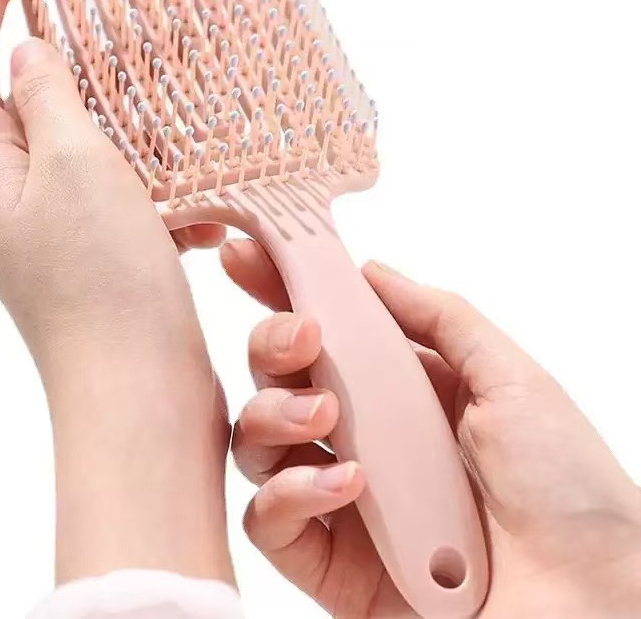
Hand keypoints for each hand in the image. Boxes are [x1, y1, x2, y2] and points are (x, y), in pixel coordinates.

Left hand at [0, 0, 223, 371]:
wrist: (140, 394)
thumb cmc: (104, 287)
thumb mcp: (75, 168)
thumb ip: (47, 99)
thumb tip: (27, 56)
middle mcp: (4, 201)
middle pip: (14, 100)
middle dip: (52, 49)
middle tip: (94, 5)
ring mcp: (51, 231)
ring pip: (76, 146)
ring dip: (113, 116)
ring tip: (158, 93)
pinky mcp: (95, 255)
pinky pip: (117, 192)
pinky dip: (151, 180)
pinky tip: (197, 198)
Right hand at [222, 239, 640, 617]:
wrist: (592, 603)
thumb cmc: (567, 491)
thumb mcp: (512, 380)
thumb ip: (438, 317)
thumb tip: (371, 270)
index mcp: (401, 388)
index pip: (326, 330)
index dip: (281, 290)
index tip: (247, 256)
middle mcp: (362, 435)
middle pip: (276, 377)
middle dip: (271, 343)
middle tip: (303, 337)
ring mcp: (338, 496)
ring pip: (256, 440)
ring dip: (274, 413)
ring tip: (326, 414)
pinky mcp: (326, 561)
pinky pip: (269, 518)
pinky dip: (292, 493)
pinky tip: (348, 485)